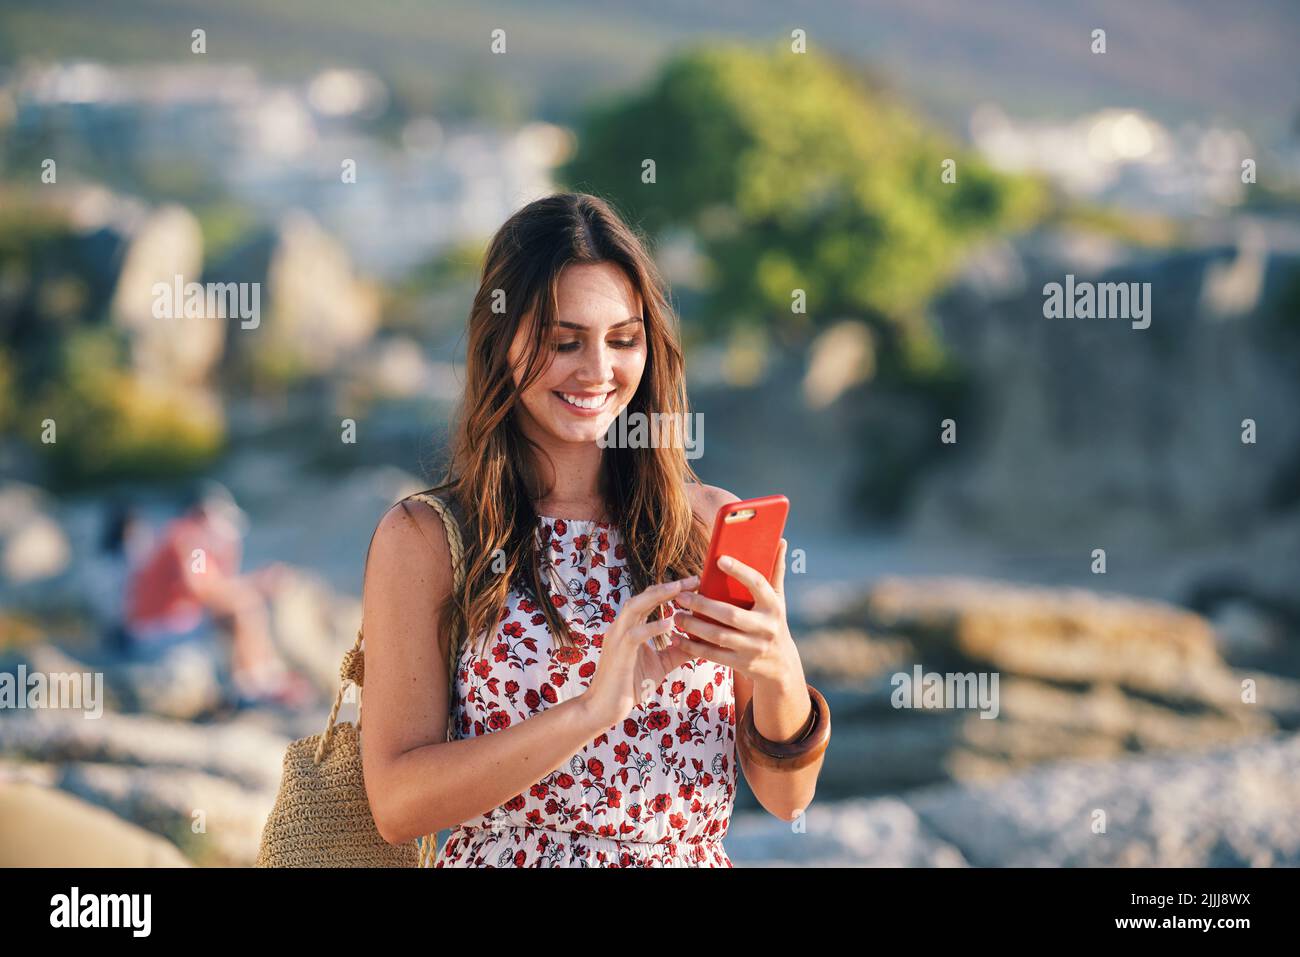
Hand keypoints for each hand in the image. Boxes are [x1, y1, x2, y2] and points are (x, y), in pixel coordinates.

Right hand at [579, 575, 699, 729]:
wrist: (604, 708)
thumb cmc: (630, 686)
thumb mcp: (660, 665)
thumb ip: (677, 652)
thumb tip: (700, 644)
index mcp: (630, 627)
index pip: (650, 600)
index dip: (670, 589)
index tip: (694, 583)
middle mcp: (622, 627)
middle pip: (644, 596)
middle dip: (668, 586)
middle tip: (694, 579)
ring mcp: (618, 638)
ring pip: (635, 607)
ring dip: (657, 596)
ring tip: (679, 589)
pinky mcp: (619, 653)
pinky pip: (635, 634)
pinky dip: (653, 627)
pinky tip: (670, 622)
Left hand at [671, 539, 801, 688]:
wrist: (780, 666)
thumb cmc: (773, 622)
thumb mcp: (778, 599)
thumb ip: (775, 570)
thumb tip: (780, 540)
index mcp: (774, 606)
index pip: (758, 584)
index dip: (740, 571)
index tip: (719, 559)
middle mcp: (766, 628)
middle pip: (731, 615)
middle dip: (703, 605)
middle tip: (681, 596)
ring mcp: (754, 648)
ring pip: (719, 636)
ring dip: (694, 626)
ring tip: (676, 615)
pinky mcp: (742, 664)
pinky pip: (714, 655)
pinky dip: (693, 647)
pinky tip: (678, 638)